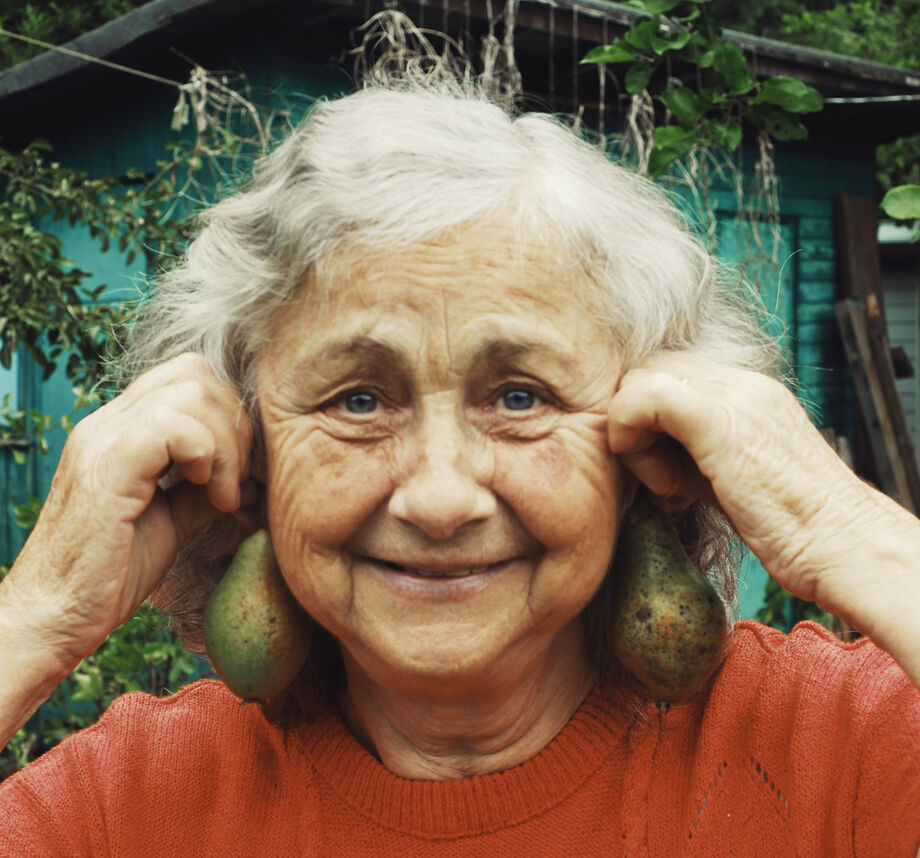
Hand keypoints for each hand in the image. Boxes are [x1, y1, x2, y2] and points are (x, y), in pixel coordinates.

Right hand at [2, 353, 253, 666]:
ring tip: (224, 494)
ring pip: (191, 391)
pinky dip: (208, 455)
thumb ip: (205, 489)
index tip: (241, 470)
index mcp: (122, 429)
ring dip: (227, 442)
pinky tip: (211, 495)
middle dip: (236, 423)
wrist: (53, 617)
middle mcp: (108, 423)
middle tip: (238, 479)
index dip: (230, 414)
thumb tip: (249, 476)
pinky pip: (171, 426)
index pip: (189, 377)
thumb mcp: (174, 521)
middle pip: (196, 372)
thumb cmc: (110, 574)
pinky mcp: (106, 467)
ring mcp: (103, 439)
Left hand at [606, 353, 918, 627]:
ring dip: (633, 431)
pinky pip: (645, 397)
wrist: (845, 547)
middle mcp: (742, 383)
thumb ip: (689, 454)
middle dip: (635, 421)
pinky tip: (663, 483)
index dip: (647, 418)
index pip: (669, 372)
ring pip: (641, 376)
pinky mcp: (720, 420)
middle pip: (649, 369)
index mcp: (748, 392)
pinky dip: (631, 436)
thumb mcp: (730, 478)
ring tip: (665, 483)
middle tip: (659, 477)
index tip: (661, 472)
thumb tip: (644, 453)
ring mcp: (735, 395)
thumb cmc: (792, 529)